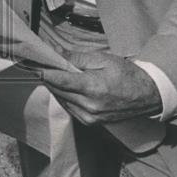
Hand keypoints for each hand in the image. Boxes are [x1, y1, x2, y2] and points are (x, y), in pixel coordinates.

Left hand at [39, 50, 162, 124]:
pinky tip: (62, 85)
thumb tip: (56, 54)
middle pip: (58, 90)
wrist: (146, 96)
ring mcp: (89, 117)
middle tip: (35, 64)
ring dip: (54, 86)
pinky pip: (69, 107)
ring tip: (47, 72)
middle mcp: (89, 106)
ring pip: (61, 99)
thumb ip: (77, 58)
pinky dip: (63, 96)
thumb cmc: (126, 74)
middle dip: (46, 77)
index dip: (43, 72)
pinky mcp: (90, 123)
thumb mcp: (103, 59)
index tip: (30, 64)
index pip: (60, 80)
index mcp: (93, 88)